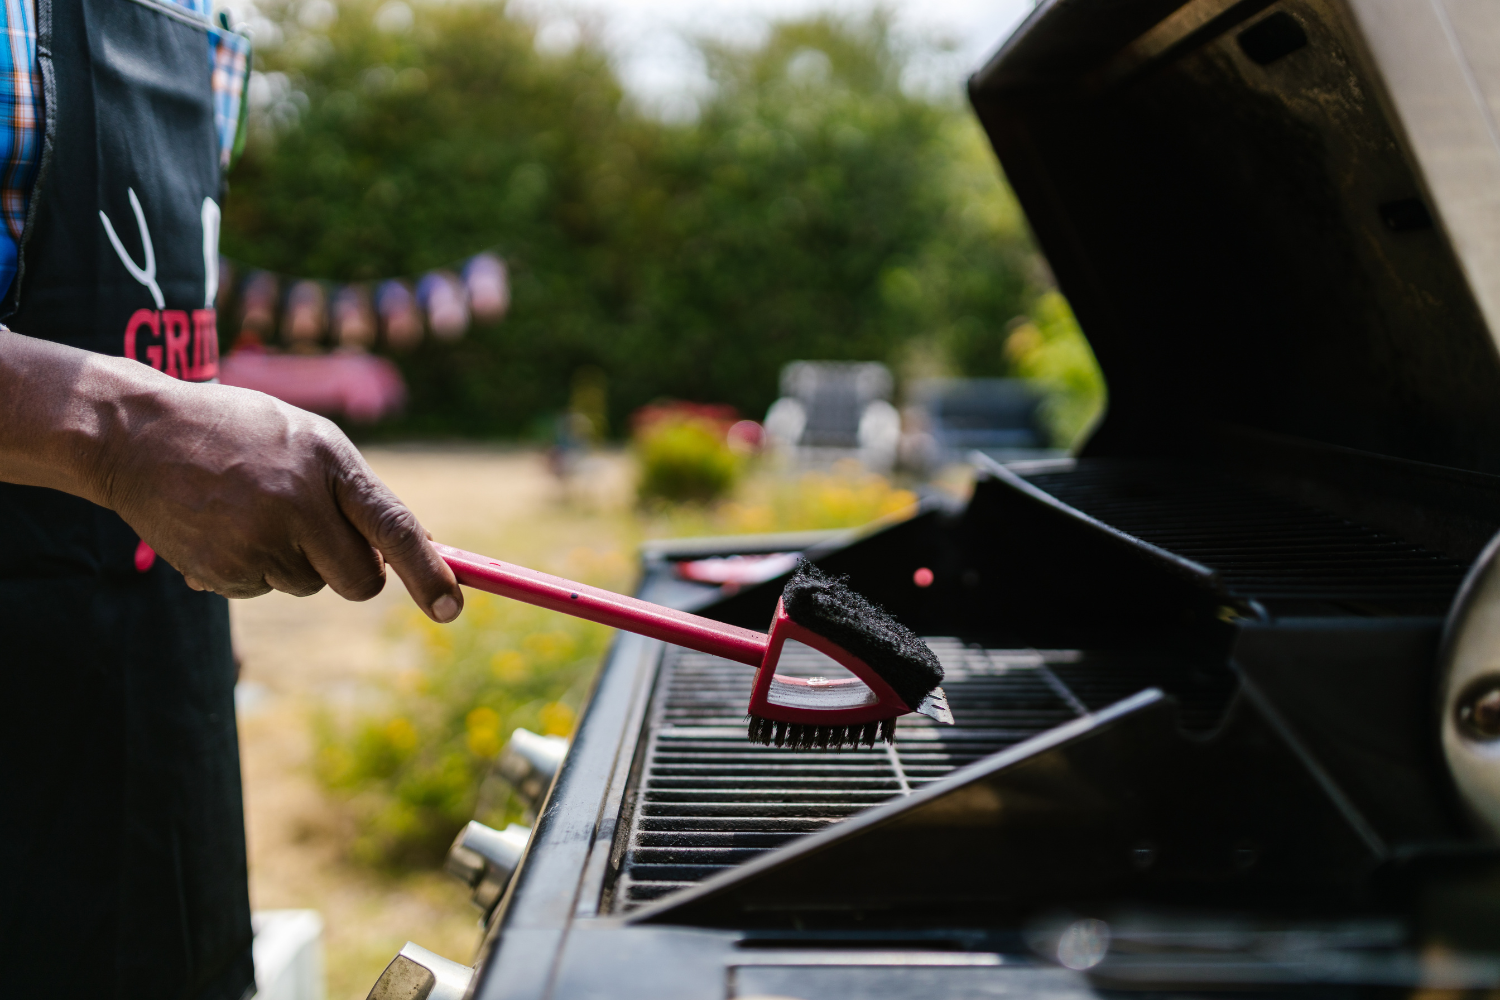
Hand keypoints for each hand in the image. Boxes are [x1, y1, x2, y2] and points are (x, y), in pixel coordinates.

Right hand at [0, 332, 462, 620]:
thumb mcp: (306, 440)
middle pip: (359, 580)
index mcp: (328, 461)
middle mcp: (297, 503)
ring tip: (252, 510)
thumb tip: (415, 548)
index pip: (394, 527)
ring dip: (294, 561)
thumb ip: (356, 492)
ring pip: (309, 584)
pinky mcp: (222, 570)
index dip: (428, 573)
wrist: (137, 435)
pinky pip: (264, 588)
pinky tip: (223, 526)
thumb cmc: (239, 433)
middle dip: (354, 574)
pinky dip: (253, 567)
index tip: (452, 609)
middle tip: (321, 538)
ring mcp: (256, 540)